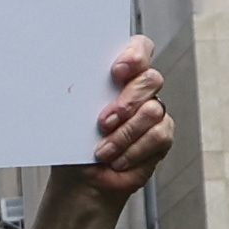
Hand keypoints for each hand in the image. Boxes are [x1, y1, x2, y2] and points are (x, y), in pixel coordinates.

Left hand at [81, 36, 169, 195]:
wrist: (80, 179)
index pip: (139, 48)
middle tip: (103, 122)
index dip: (134, 55)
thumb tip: (74, 84)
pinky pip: (157, 137)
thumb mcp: (68, 116)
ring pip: (153, 111)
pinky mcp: (161, 137)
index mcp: (118, 76)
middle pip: (149, 79)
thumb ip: (78, 96)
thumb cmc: (75, 145)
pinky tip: (117, 160)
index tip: (117, 71)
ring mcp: (153, 113)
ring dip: (124, 134)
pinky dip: (134, 150)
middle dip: (127, 101)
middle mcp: (140, 90)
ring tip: (103, 150)